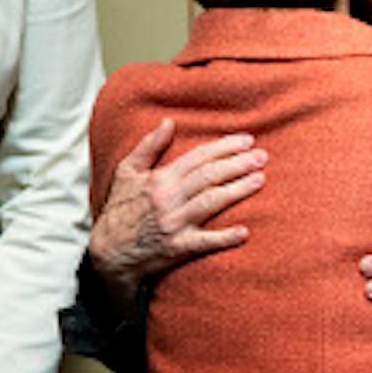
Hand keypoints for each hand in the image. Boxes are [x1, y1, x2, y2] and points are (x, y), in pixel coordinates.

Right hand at [89, 119, 265, 302]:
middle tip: (262, 157)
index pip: (198, 158)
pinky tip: (245, 232)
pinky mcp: (178, 247)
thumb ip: (149, 146)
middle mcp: (167, 198)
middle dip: (238, 164)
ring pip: (210, 202)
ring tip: (260, 180)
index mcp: (159, 179)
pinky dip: (224, 238)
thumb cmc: (121, 208)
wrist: (109, 250)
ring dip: (237, 190)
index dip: (224, 147)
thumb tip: (169, 122)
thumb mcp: (127, 172)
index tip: (248, 140)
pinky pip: (204, 242)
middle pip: (208, 176)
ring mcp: (174, 223)